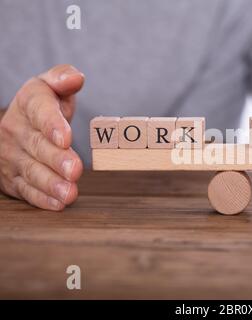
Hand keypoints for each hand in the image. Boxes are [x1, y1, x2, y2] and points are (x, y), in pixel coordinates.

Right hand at [0, 65, 84, 210]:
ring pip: (31, 171)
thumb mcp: (50, 87)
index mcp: (29, 102)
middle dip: (57, 159)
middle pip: (37, 145)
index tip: (65, 137)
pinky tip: (58, 203)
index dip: (52, 124)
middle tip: (75, 170)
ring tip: (69, 193)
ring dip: (51, 184)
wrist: (19, 126)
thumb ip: (62, 78)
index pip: (39, 110)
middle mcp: (16, 129)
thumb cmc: (44, 106)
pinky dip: (43, 198)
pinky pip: (26, 190)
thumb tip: (76, 77)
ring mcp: (12, 155)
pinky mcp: (13, 178)